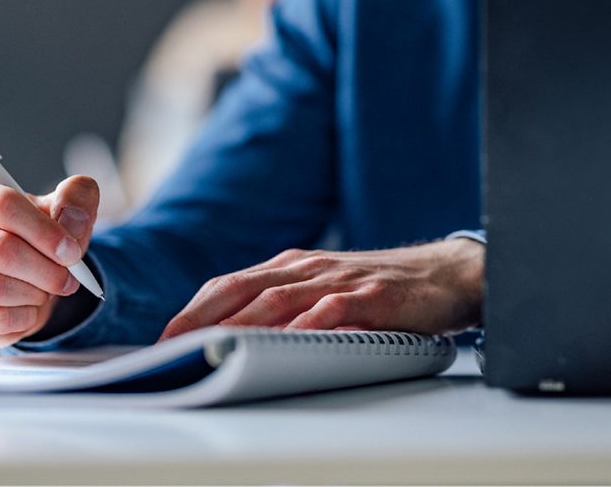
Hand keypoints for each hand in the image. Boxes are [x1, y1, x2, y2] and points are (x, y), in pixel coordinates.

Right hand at [0, 174, 98, 347]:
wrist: (31, 276)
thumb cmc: (42, 235)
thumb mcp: (67, 208)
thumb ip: (76, 197)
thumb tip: (72, 216)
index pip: (2, 205)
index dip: (44, 231)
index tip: (71, 251)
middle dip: (44, 269)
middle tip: (68, 279)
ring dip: (34, 293)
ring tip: (45, 289)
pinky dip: (23, 317)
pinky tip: (29, 308)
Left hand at [159, 238, 483, 340]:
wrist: (445, 275)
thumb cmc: (378, 288)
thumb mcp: (323, 291)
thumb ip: (284, 308)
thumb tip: (234, 338)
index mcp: (289, 266)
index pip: (229, 284)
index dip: (194, 309)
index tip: (165, 336)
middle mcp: (307, 267)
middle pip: (242, 288)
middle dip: (202, 316)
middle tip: (172, 344)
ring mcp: (338, 279)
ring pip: (279, 297)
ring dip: (242, 322)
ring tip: (213, 343)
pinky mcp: (371, 295)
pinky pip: (333, 308)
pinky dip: (307, 323)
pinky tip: (288, 338)